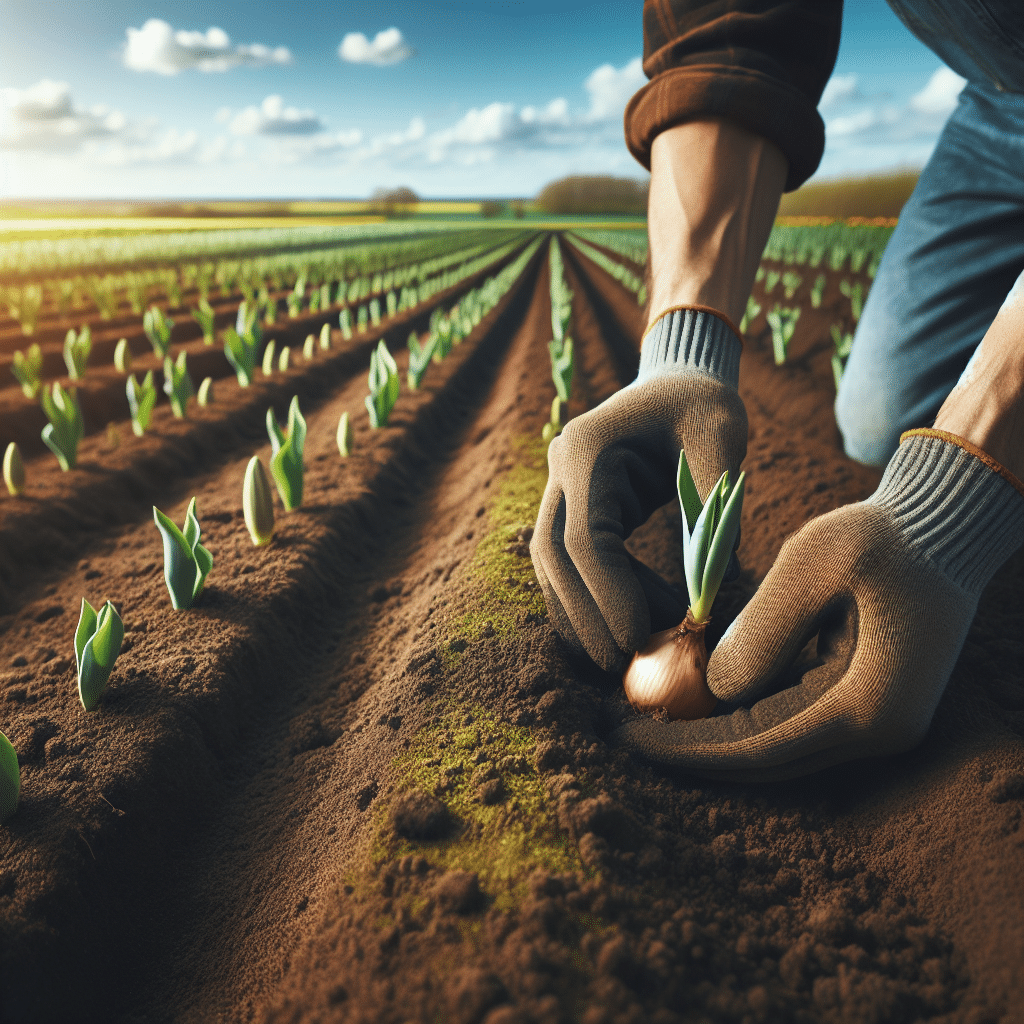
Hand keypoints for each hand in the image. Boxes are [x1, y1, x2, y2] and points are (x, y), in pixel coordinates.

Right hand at [530, 308, 746, 671]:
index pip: (583, 538)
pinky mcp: (571, 506)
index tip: (637, 639)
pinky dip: (590, 598)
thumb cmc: (704, 407)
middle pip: (552, 558)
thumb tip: (707, 591)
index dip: (606, 595)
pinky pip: (567, 561)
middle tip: (622, 663)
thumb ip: (713, 507)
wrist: (679, 382)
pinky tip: (627, 622)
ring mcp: (560, 487)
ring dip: (582, 613)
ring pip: (551, 566)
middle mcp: (561, 468)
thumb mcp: (721, 440)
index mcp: (589, 448)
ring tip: (631, 648)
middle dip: (584, 616)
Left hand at [612, 432, 1023, 780]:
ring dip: (714, 737)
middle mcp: (877, 732)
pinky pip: (794, 724)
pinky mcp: (869, 706)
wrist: (945, 530)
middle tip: (625, 734)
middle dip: (692, 751)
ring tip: (648, 719)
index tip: (627, 736)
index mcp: (867, 705)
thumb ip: (762, 628)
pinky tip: (696, 700)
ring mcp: (877, 725)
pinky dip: (743, 717)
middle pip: (765, 760)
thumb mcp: (813, 563)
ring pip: (777, 748)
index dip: (687, 746)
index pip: (757, 745)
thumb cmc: (882, 536)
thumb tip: (713, 690)